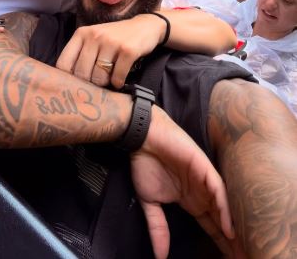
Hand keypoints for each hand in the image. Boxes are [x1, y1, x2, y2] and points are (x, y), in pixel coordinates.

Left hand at [56, 14, 166, 87]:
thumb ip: (80, 54)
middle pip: (81, 74)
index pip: (63, 63)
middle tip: (98, 81)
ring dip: (105, 83)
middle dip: (89, 83)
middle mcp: (94, 36)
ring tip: (109, 77)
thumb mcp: (94, 39)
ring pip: (99, 77)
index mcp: (81, 34)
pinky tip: (120, 79)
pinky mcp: (127, 50)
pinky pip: (117, 77)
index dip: (68, 79)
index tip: (76, 84)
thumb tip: (68, 83)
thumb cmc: (114, 38)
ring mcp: (111, 42)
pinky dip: (118, 82)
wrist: (145, 27)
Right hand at [131, 106, 235, 257]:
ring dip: (232, 227)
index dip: (220, 242)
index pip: (211, 225)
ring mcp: (204, 180)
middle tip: (243, 258)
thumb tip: (159, 256)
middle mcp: (201, 192)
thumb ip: (158, 228)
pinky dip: (224, 209)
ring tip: (240, 248)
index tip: (230, 258)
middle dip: (232, 240)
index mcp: (191, 200)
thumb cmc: (145, 164)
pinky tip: (228, 227)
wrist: (143, 138)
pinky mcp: (204, 168)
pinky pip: (218, 191)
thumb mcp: (150, 202)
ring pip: (224, 206)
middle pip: (221, 219)